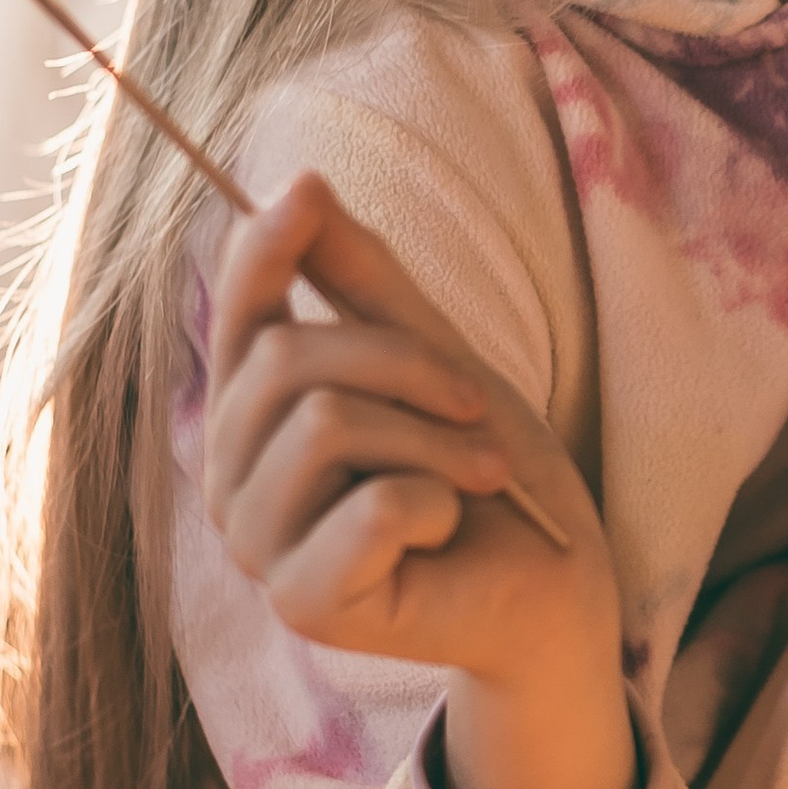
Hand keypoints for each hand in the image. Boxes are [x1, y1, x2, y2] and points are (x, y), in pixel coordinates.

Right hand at [203, 173, 637, 788]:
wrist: (555, 585)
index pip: (237, 315)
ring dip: (432, 438)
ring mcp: (258, 547)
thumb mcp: (433, 355)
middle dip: (406, 364)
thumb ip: (361, 283)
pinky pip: (368, 505)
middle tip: (473, 409)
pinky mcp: (302, 603)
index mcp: (254, 419)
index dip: (262, 250)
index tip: (304, 193)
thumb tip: (298, 185)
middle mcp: (233, 482)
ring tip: (474, 475)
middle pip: (286, 360)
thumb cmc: (489, 475)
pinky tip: (447, 533)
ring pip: (324, 424)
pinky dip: (436, 503)